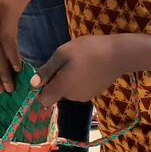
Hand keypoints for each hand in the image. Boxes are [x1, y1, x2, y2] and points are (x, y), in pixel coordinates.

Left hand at [32, 33, 150, 107]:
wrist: (117, 55)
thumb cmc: (87, 50)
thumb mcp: (62, 54)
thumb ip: (47, 71)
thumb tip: (33, 85)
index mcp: (63, 87)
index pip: (44, 100)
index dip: (41, 90)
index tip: (46, 75)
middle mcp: (73, 97)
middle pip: (56, 94)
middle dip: (56, 80)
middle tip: (65, 62)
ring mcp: (85, 96)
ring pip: (68, 91)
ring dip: (68, 79)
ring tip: (77, 63)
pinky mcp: (95, 93)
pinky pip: (79, 89)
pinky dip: (79, 81)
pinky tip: (87, 67)